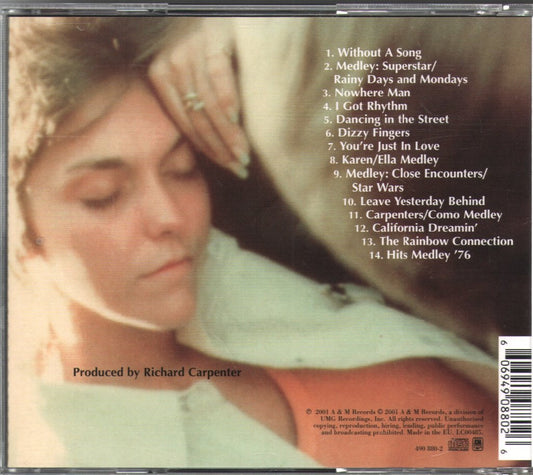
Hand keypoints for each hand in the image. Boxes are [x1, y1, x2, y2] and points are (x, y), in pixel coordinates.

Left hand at [149, 19, 249, 178]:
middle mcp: (171, 65)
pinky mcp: (210, 39)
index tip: (228, 168)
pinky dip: (227, 99)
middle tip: (239, 168)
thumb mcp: (192, 72)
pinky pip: (217, 76)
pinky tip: (237, 120)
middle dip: (220, 149)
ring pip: (207, 104)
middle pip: (197, 119)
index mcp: (160, 77)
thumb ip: (196, 100)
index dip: (207, 150)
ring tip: (243, 155)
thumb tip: (217, 143)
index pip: (186, 125)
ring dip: (228, 134)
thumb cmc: (206, 45)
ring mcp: (188, 52)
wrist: (212, 9)